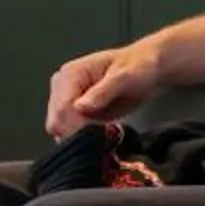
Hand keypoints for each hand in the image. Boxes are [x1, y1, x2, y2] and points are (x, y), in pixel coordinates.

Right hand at [45, 40, 167, 139]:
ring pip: (61, 131)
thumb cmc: (137, 67)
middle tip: (105, 135)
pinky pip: (71, 133)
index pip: (62, 107)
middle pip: (57, 122)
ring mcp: (67, 101)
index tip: (99, 134)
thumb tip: (79, 107)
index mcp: (70, 73)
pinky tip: (102, 134)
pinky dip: (84, 139)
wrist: (147, 69)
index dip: (77, 126)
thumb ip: (103, 91)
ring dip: (81, 138)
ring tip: (105, 133)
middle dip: (78, 133)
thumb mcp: (124, 76)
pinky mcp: (75, 114)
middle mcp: (62, 87)